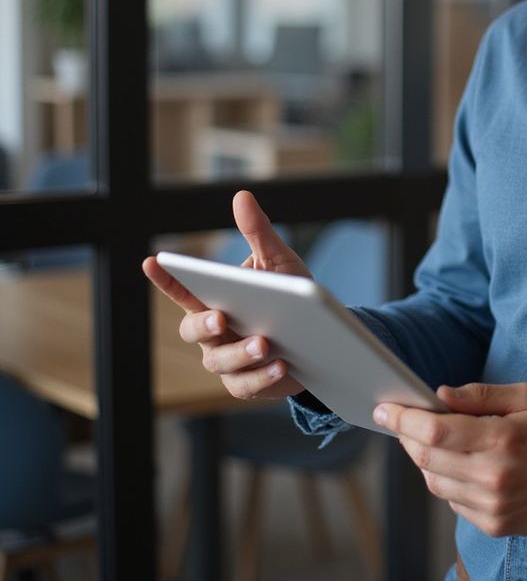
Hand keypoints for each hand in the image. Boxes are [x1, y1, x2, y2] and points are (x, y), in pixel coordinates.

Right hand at [141, 190, 309, 400]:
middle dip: (204, 324)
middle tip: (221, 317)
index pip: (183, 288)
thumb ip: (258, 233)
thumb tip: (241, 196)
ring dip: (242, 352)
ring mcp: (227, 360)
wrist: (320, 334)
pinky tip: (281, 364)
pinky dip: (262, 376)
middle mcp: (214, 332)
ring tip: (266, 342)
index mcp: (215, 298)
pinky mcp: (246, 384)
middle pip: (193, 330)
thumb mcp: (279, 261)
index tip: (152, 261)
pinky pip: (247, 384)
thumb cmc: (291, 293)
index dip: (166, 277)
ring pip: (220, 361)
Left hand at [374, 382, 526, 536]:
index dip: (403, 419)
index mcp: (501, 440)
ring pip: (434, 483)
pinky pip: (452, 501)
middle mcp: (493, 477)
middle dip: (407, 436)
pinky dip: (444, 480)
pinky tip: (456, 463)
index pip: (434, 432)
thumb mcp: (526, 397)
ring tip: (430, 438)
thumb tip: (439, 395)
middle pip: (426, 459)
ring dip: (423, 459)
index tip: (384, 408)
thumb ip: (480, 395)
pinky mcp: (494, 525)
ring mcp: (492, 507)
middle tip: (401, 418)